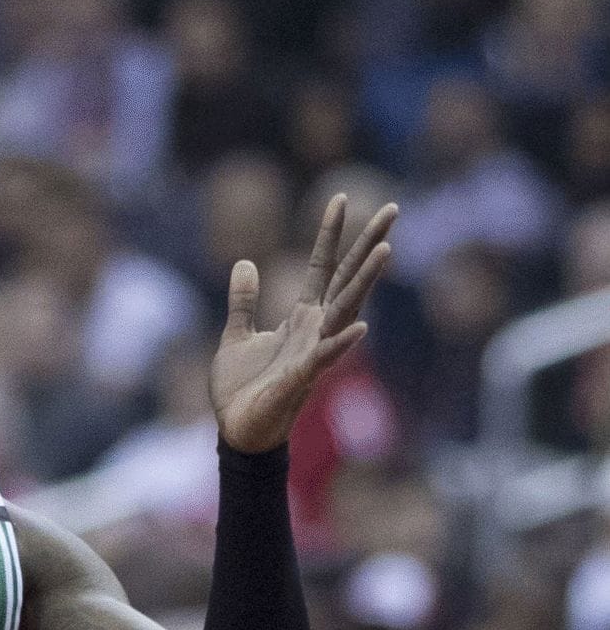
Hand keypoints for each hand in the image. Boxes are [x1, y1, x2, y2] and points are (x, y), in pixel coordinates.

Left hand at [210, 194, 395, 453]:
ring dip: (366, 280)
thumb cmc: (242, 389)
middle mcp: (316, 329)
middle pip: (348, 278)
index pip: (321, 265)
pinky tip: (361, 328)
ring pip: (347, 310)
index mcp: (301, 317)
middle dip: (368, 243)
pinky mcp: (302, 378)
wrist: (237, 432)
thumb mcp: (236, 335)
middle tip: (393, 207)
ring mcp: (314, 351)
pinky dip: (342, 343)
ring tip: (387, 249)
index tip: (341, 197)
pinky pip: (326, 357)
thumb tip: (244, 261)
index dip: (330, 233)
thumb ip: (243, 301)